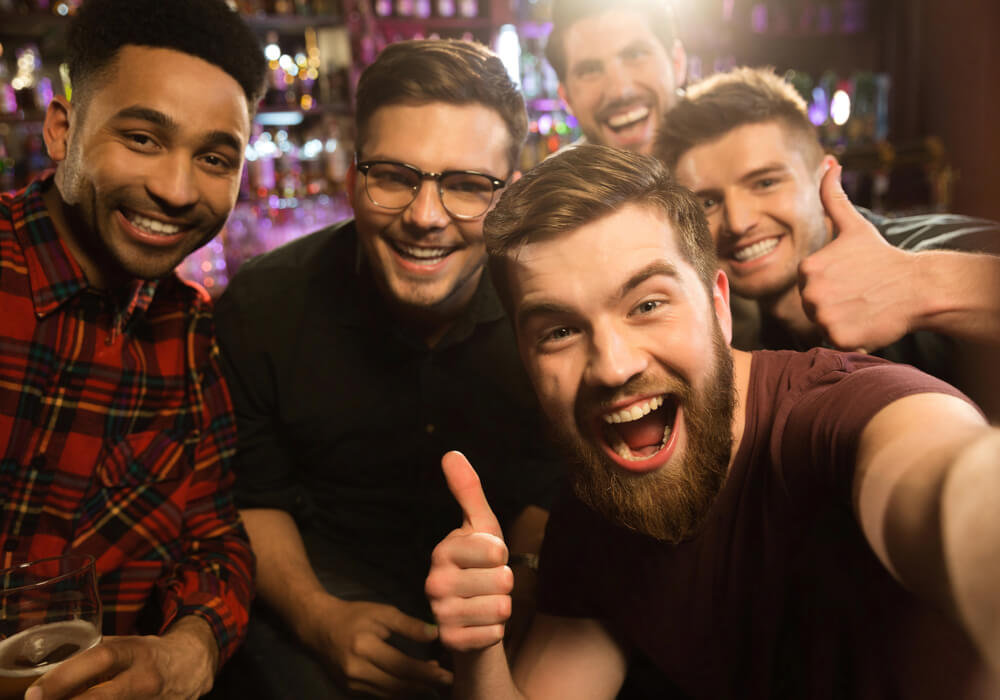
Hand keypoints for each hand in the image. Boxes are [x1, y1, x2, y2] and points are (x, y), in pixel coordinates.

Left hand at [25, 617, 216, 699]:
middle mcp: (144, 679)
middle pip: (101, 698)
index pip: (99, 659)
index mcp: (136, 652)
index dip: (65, 677)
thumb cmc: (151, 654)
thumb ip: (95, 653)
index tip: (34, 693)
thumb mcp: (127, 644)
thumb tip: (53, 668)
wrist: (193, 665)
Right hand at [302, 593, 452, 697]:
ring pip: (390, 694)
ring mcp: (352, 683)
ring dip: (413, 691)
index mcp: (365, 647)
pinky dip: (398, 692)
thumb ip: (408, 625)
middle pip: (398, 684)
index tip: (447, 673)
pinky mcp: (350, 690)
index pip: (402, 665)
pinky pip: (380, 695)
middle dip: (424, 685)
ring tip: (433, 684)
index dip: (426, 672)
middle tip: (446, 681)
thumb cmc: (353, 616)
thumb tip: (435, 634)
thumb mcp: (382, 613)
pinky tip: (413, 685)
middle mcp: (357, 670)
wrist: (319, 627)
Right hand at [426, 451, 513, 651]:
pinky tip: (482, 625)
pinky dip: (495, 631)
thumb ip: (468, 491)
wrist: (471, 616)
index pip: (495, 550)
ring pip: (500, 608)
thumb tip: (451, 453)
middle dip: (505, 583)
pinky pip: (493, 634)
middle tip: (488, 584)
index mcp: (442, 551)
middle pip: (502, 580)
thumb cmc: (480, 565)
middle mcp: (434, 582)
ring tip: (486, 603)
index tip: (490, 558)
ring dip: (502, 607)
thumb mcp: (480, 525)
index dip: (502, 554)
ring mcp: (440, 613)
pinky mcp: (450, 641)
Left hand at [798, 162, 918, 350]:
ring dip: (840, 320)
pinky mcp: (838, 338)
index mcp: (807, 268)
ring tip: (862, 306)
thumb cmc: (882, 256)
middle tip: (858, 293)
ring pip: (822, 324)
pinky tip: (867, 322)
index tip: (850, 278)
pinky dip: (850, 337)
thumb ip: (832, 196)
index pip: (807, 285)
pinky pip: (836, 341)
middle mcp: (810, 293)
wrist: (917, 287)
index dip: (829, 283)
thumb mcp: (853, 225)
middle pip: (812, 306)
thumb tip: (827, 162)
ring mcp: (824, 317)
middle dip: (832, 302)